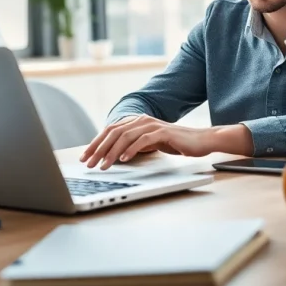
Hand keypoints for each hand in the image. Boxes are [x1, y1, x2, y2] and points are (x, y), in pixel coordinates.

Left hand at [79, 115, 241, 169]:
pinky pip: (143, 140)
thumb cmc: (176, 143)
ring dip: (112, 152)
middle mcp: (142, 120)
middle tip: (88, 163)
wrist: (200, 140)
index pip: (110, 131)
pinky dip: (131, 150)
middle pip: (114, 133)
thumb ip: (134, 145)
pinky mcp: (163, 132)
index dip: (95, 143)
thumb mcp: (150, 144)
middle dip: (98, 149)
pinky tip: (124, 160)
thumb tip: (114, 155)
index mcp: (136, 122)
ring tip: (103, 165)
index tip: (85, 157)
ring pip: (125, 136)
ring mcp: (152, 125)